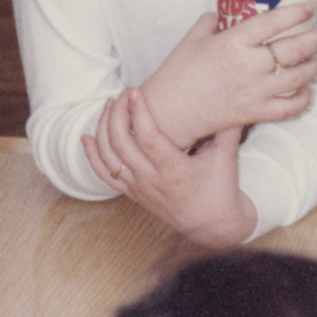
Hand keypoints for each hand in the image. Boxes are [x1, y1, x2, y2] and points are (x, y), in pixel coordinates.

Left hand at [82, 88, 257, 247]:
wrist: (213, 225)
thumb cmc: (221, 188)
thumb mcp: (227, 156)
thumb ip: (227, 126)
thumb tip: (230, 96)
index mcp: (175, 171)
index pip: (148, 137)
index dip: (138, 113)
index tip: (134, 91)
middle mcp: (152, 181)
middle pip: (122, 144)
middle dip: (118, 114)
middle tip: (124, 93)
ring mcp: (139, 189)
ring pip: (109, 157)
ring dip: (104, 129)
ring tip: (111, 106)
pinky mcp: (133, 194)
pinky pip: (105, 175)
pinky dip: (92, 156)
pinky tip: (86, 138)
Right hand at [139, 5, 316, 149]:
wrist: (169, 112)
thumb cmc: (178, 72)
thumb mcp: (192, 38)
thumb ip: (210, 21)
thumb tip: (221, 13)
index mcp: (233, 42)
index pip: (273, 22)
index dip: (295, 13)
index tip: (307, 9)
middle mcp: (249, 65)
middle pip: (293, 50)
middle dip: (312, 41)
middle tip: (316, 38)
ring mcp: (255, 91)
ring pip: (298, 77)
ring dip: (312, 68)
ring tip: (314, 62)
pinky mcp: (255, 113)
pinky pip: (290, 107)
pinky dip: (303, 99)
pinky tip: (305, 91)